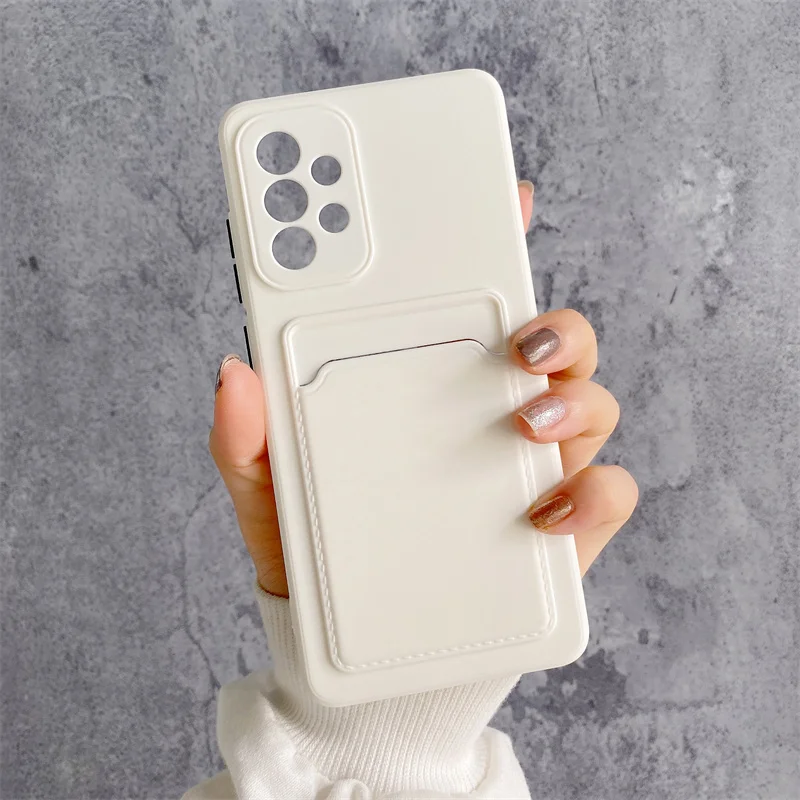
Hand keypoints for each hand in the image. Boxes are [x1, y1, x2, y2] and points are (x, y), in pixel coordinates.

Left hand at [209, 181, 636, 594]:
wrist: (362, 649)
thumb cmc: (319, 552)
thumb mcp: (268, 490)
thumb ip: (245, 438)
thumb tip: (232, 373)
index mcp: (426, 381)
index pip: (465, 300)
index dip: (486, 242)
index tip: (499, 196)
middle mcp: (489, 407)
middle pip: (547, 336)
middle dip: (551, 317)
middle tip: (517, 330)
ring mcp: (532, 460)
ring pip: (588, 396)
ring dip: (574, 392)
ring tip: (526, 413)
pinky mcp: (564, 521)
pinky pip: (607, 491)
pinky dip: (590, 494)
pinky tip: (542, 512)